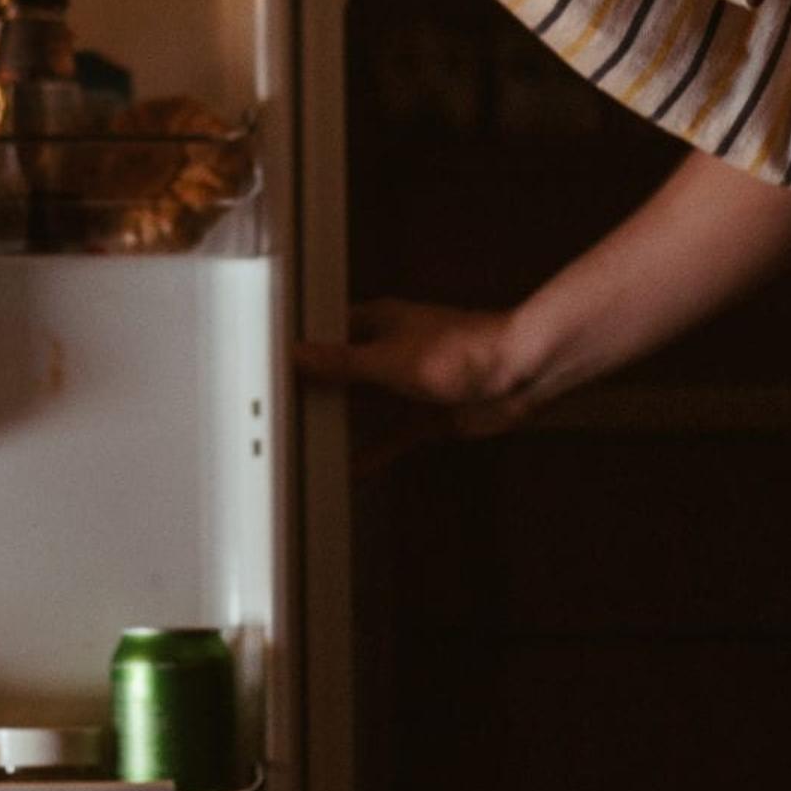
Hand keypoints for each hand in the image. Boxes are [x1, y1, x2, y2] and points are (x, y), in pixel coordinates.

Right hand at [291, 299, 543, 470]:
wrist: (518, 374)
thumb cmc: (463, 350)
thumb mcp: (387, 359)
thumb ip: (340, 363)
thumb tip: (297, 355)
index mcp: (378, 322)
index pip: (327, 332)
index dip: (302, 350)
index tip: (272, 367)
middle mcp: (391, 351)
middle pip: (344, 372)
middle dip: (318, 390)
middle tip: (282, 411)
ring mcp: (410, 384)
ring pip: (366, 406)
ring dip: (344, 423)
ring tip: (306, 441)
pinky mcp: (428, 416)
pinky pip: (393, 437)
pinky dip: (374, 452)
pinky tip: (352, 468)